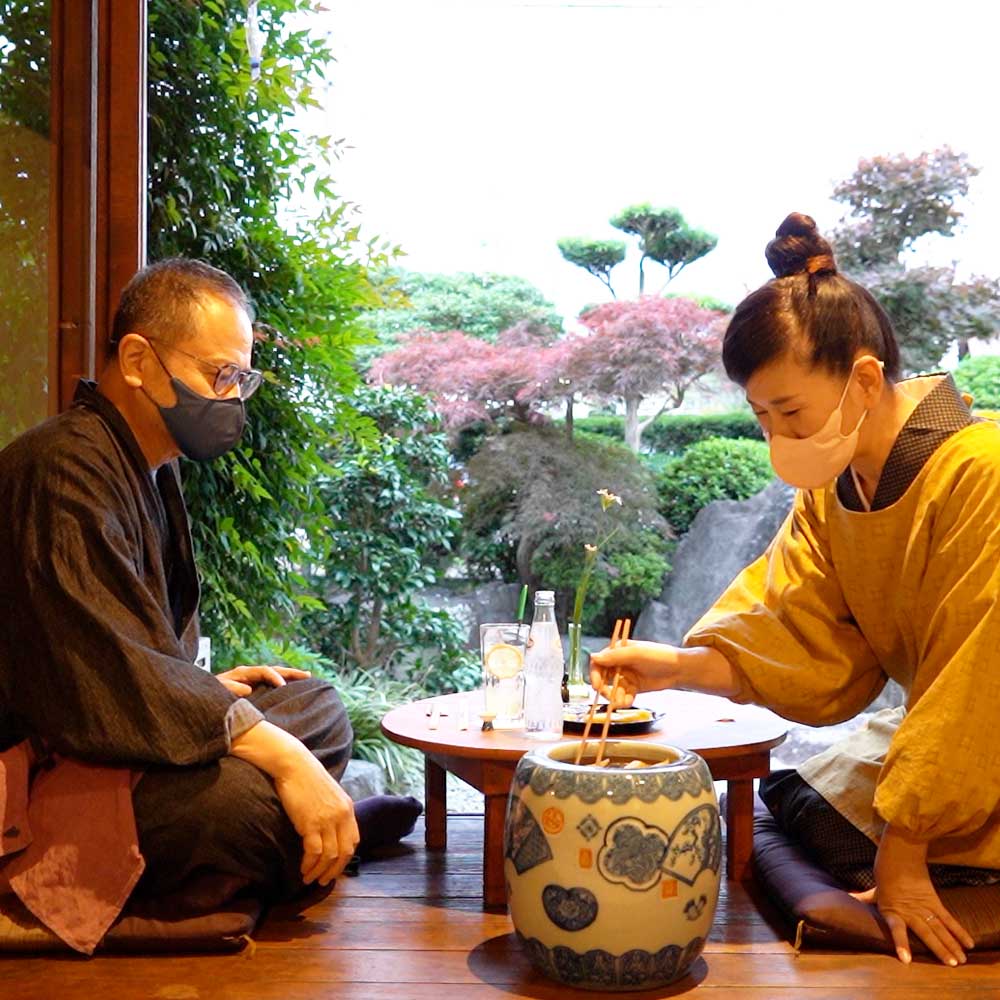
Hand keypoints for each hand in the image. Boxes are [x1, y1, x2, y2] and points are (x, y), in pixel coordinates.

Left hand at [216, 664, 309, 697]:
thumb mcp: (217, 690)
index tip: (283, 685)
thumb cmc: (208, 694)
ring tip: (306, 677)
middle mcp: (249, 674)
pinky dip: (283, 684)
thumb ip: (231, 689)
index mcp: (242, 673)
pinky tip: (292, 688)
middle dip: (290, 672)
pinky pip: (270, 684)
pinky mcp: (253, 689)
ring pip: (275, 675)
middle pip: (274, 669)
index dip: (274, 676)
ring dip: (289, 676)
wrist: (201, 698)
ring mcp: (252, 681)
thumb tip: (248, 690)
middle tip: (307, 676)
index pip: (264, 670)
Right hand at [230, 721, 359, 886]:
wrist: (294, 764)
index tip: (335, 868)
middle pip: (344, 852)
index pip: (353, 840)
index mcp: (347, 808)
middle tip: (323, 881)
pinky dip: (309, 864)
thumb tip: (329, 831)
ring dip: (319, 871)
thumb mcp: (328, 794)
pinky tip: (302, 869)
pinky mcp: (311, 823)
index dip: (345, 858)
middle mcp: (341, 815)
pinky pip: (314, 852)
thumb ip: (333, 811)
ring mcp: (327, 820)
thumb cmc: (306, 778)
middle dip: (334, 870)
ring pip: (329, 856)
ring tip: (309, 878)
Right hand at [589, 641, 738, 704]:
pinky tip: (629, 701)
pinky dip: (623, 700)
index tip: (596, 685)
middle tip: (611, 697)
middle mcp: (620, 663)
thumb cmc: (660, 656)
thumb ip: (615, 656)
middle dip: (605, 689)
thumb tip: (593, 656)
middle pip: (603, 677)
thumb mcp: (637, 654)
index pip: (599, 662)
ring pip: (613, 689)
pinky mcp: (633, 687)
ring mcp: (626, 676)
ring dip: (616, 696)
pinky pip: (622, 695)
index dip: (595, 674)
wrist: (680, 670)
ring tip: (625, 701)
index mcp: (618, 650)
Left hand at [872, 824, 973, 965]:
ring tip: (960, 960)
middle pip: (926, 933)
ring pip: (939, 928)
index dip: (901, 943)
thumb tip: (850, 898)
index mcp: (891, 909)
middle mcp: (909, 910)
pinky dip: (958, 930)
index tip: (906, 960)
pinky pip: (948, 918)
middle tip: (950, 964)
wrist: (901, 852)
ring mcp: (923, 906)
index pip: (896, 929)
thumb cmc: (886, 870)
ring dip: (951, 944)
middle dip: (939, 949)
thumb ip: (868, 897)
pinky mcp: (934, 900)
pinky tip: (968, 942)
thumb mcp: (876, 887)